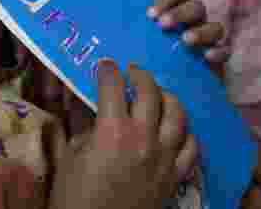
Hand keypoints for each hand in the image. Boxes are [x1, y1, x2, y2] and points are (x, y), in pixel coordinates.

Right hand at [47, 61, 196, 208]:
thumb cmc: (74, 200)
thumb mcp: (69, 159)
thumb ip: (83, 128)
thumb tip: (90, 109)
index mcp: (112, 131)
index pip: (112, 86)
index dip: (107, 70)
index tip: (105, 64)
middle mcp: (144, 138)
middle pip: (150, 92)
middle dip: (139, 75)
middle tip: (131, 71)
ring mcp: (165, 158)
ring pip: (178, 114)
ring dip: (167, 98)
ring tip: (157, 95)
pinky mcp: (176, 177)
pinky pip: (191, 146)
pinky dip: (185, 132)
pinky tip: (176, 129)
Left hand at [142, 0, 228, 63]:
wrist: (161, 84)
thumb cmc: (148, 51)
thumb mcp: (138, 30)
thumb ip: (135, 6)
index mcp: (176, 7)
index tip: (150, 15)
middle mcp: (194, 19)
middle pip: (196, 7)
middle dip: (180, 14)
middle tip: (162, 25)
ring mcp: (209, 38)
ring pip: (215, 27)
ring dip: (200, 31)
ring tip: (185, 40)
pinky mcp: (218, 59)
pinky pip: (226, 50)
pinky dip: (219, 51)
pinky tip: (207, 57)